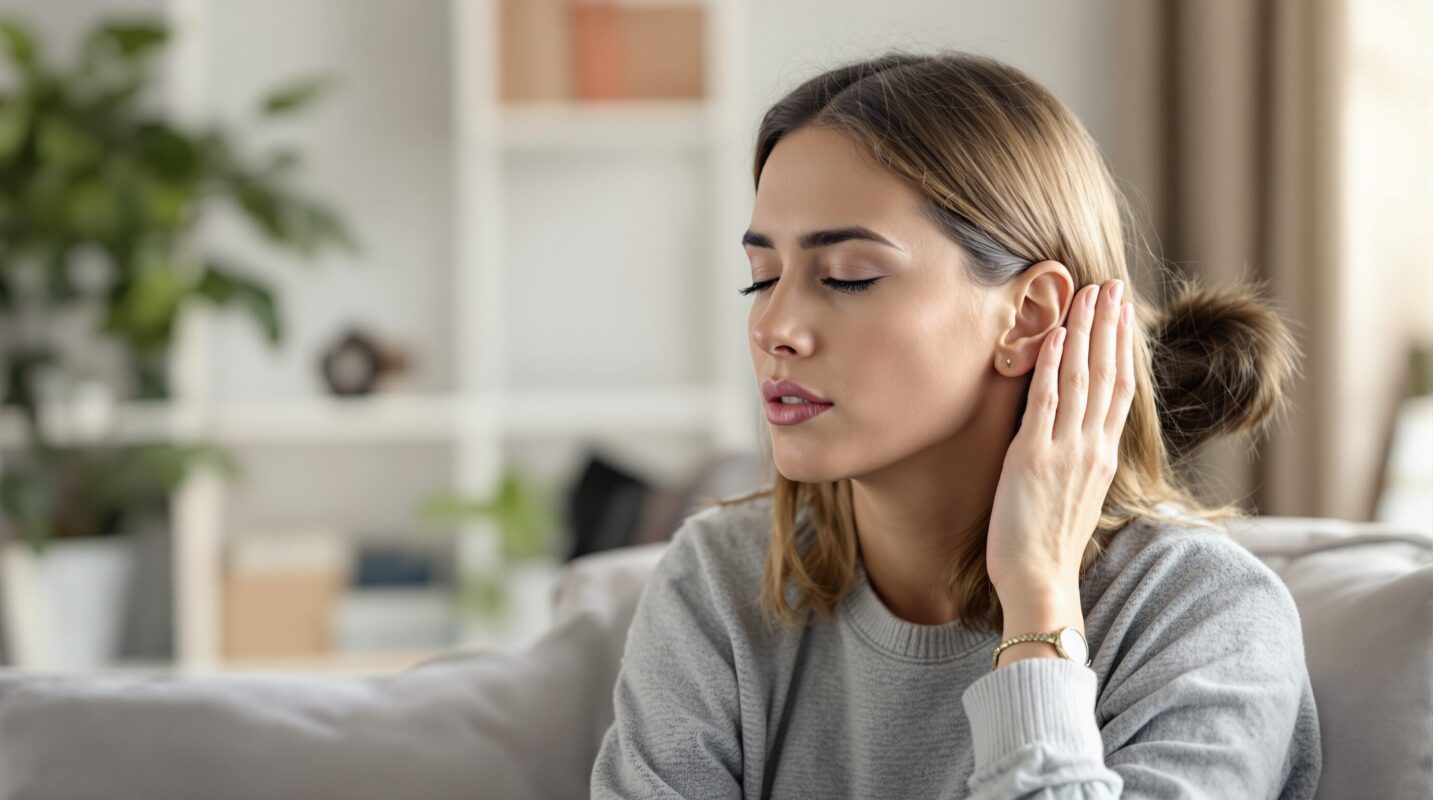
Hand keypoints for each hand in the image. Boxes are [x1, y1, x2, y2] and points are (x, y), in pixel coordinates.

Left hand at [986, 279, 1135, 602]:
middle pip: (1107, 372)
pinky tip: (1058, 332)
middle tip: (1112, 284)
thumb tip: (1071, 434)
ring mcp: (1066, 449)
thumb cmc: (1048, 545)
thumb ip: (1077, 457)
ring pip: (1082, 377)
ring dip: (1085, 331)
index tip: (1120, 311)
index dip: (1120, 346)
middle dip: (1109, 325)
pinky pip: (1048, 401)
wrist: (1040, 580)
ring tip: (1087, 292)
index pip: (1119, 388)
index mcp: (1103, 455)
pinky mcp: (1034, 457)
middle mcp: (1092, 446)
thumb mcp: (1074, 493)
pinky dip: (1054, 364)